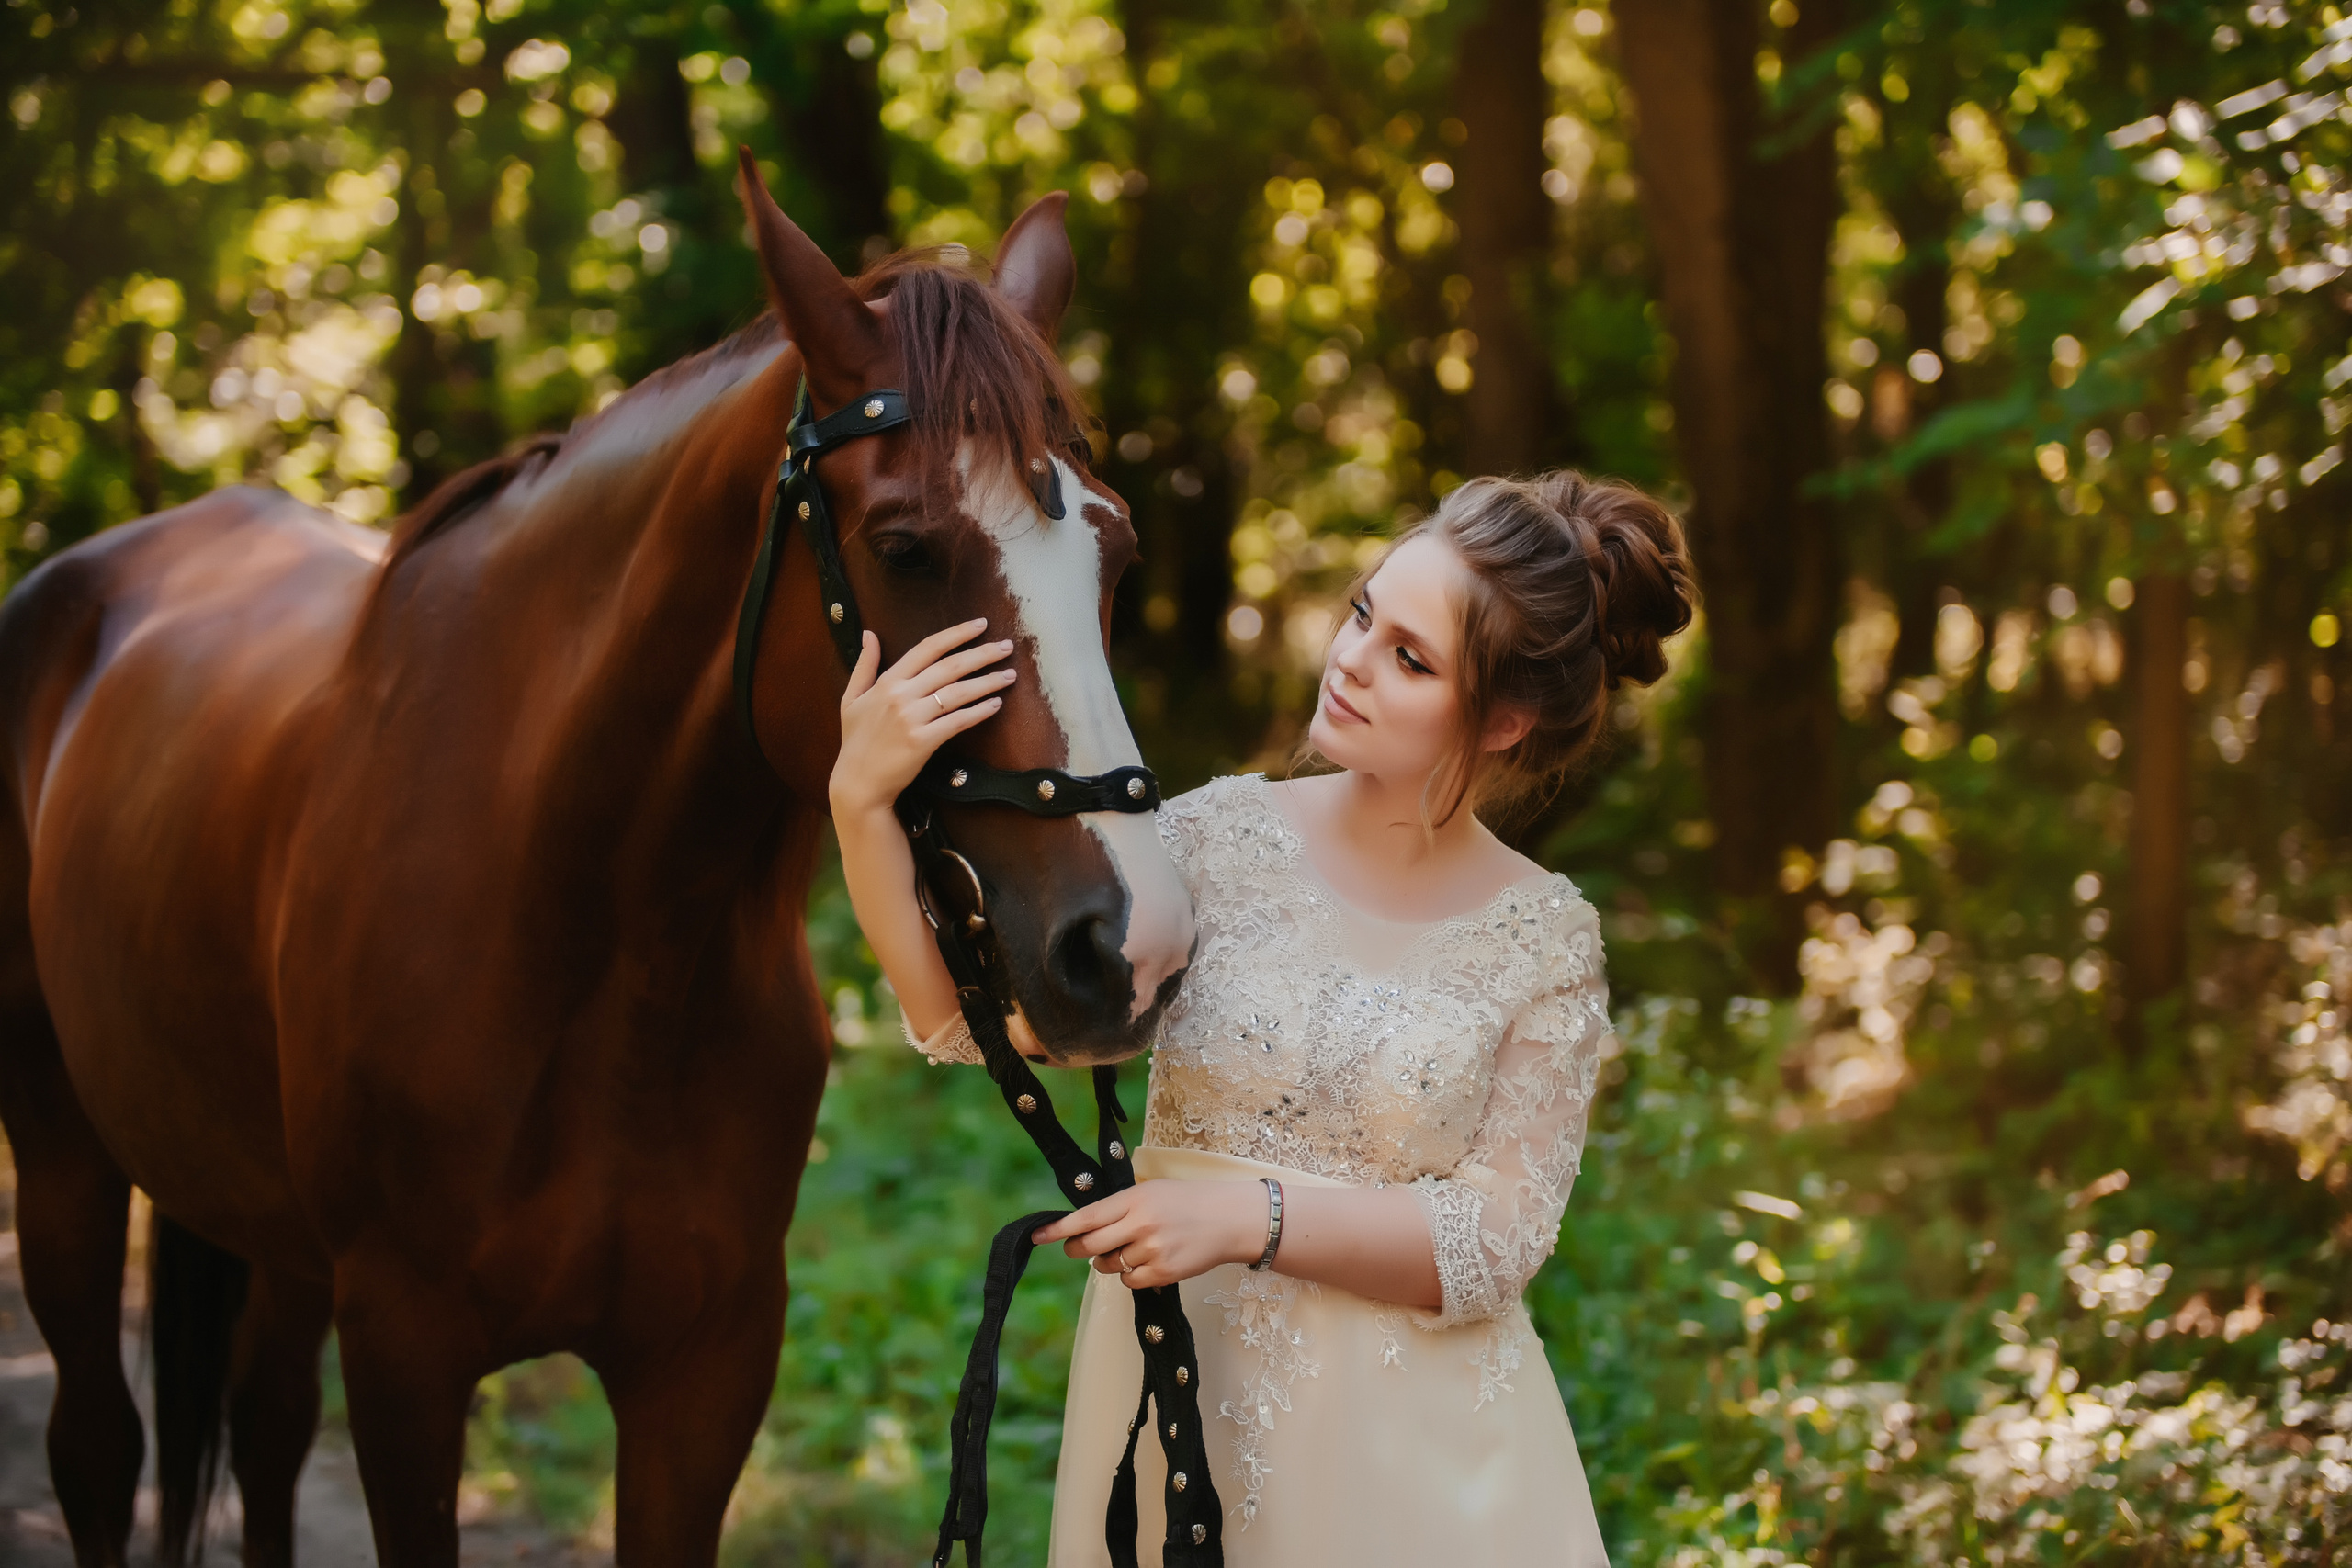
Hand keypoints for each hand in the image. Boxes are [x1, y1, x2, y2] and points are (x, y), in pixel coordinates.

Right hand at [828, 620, 1015, 816]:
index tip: (980, 625)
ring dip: (988, 682)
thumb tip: (869, 634)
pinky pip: (957, 721)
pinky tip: (996, 704)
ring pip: (958, 693)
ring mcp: (911, 718)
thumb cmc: (855, 742)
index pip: (927, 648)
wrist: (857, 783)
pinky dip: (979, 712)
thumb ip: (864, 665)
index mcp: (887, 681)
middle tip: (1006, 647)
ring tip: (1010, 675)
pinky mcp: (922, 742)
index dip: (956, 634)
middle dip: (982, 654)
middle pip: (950, 667)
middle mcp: (900, 695)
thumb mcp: (852, 699)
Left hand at [1029, 1180, 1266, 1290]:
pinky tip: (1149, 1261)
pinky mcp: (1163, 1273)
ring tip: (1134, 1247)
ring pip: (1109, 1266)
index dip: (1059, 1229)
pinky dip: (1132, 1275)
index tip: (1038, 1236)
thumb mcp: (1152, 1191)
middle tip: (1076, 1248)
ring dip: (1111, 1261)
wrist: (1229, 1219)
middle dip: (1077, 1249)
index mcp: (1134, 1200)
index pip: (1086, 1217)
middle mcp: (1140, 1225)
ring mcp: (1152, 1250)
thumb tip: (1084, 1227)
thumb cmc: (1188, 1202)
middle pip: (1090, 1246)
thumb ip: (1120, 1207)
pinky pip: (1130, 1281)